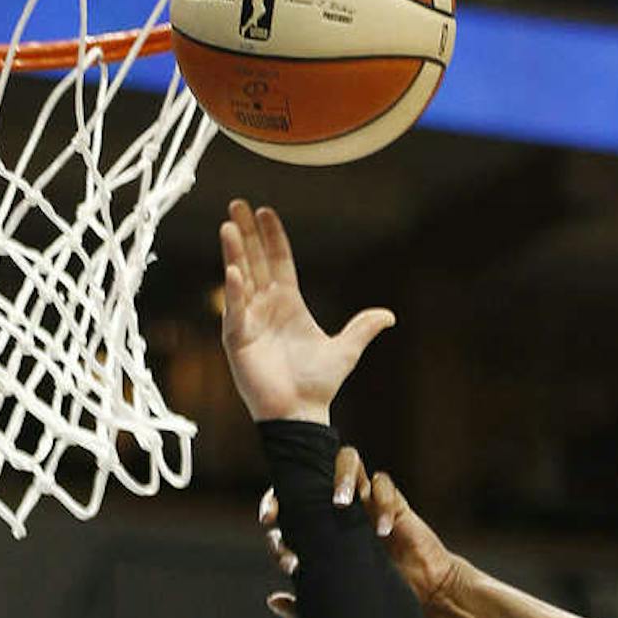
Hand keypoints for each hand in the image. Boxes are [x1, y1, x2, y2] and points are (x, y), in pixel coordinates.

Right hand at [219, 198, 393, 426]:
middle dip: (245, 233)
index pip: (279, 261)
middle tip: (237, 203)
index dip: (272, 236)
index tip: (265, 211)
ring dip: (234, 252)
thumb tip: (389, 315)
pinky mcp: (237, 339)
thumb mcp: (346, 350)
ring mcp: (250, 319)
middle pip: (255, 261)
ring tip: (228, 225)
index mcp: (289, 303)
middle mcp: (266, 306)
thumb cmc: (318, 384)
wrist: (302, 413)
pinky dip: (234, 292)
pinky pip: (235, 310)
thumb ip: (363, 328)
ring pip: (240, 278)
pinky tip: (233, 271)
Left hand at [261, 445, 470, 617]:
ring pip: (347, 462)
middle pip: (311, 475)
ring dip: (341, 477)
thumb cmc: (383, 600)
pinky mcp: (393, 502)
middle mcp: (339, 510)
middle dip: (297, 485)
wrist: (427, 599)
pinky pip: (384, 484)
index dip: (274, 509)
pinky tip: (383, 531)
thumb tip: (273, 599)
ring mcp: (365, 502)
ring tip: (342, 503)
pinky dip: (382, 503)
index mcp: (320, 529)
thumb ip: (304, 606)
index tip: (270, 526)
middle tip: (300, 506)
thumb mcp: (337, 606)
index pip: (289, 506)